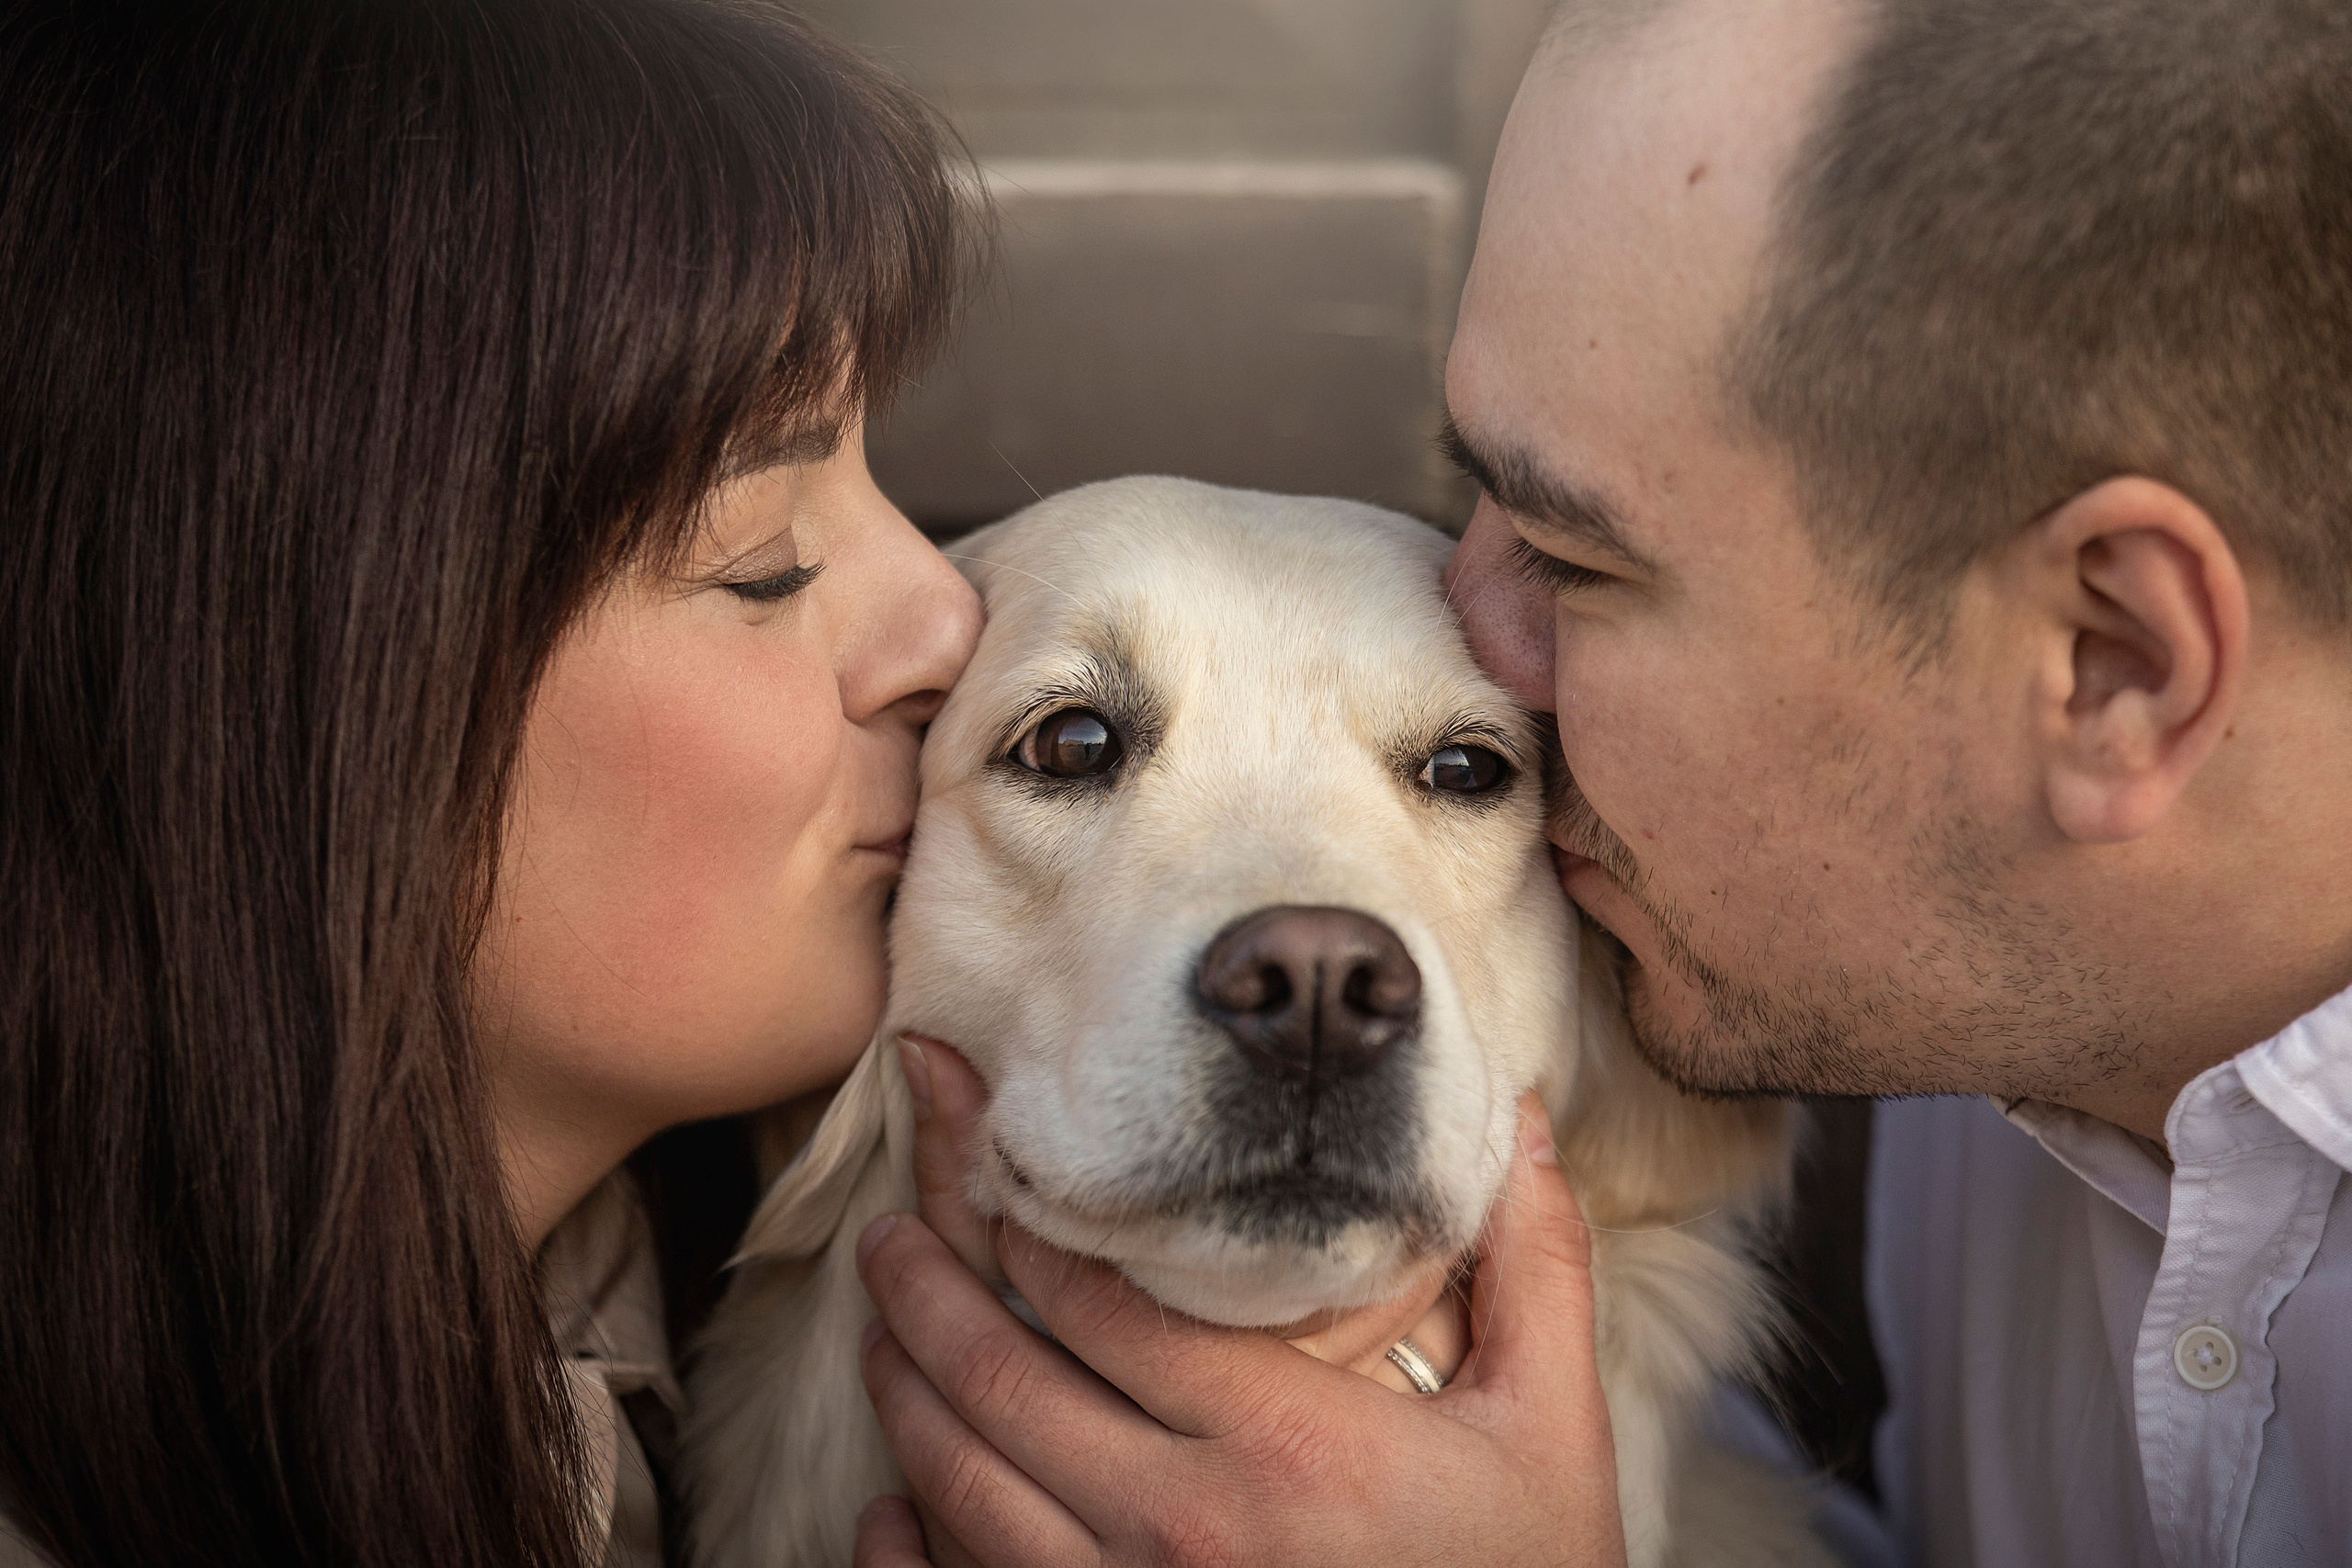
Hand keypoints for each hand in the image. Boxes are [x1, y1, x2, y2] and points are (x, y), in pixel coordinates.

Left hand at [853, 1037, 1626, 1567]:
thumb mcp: (1549, 1429)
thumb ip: (1532, 1269)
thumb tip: (1526, 1116)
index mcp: (1285, 1445)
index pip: (1105, 1310)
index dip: (1029, 1235)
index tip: (992, 1177)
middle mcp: (1186, 1529)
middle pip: (1004, 1388)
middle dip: (926, 1298)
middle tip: (887, 1241)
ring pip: (966, 1494)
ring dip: (905, 1405)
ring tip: (884, 1341)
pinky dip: (907, 1552)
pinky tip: (886, 1511)